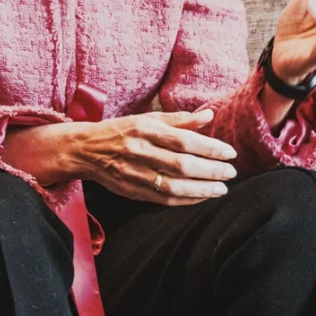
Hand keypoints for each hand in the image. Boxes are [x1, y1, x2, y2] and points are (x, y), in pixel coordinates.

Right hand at [2, 109, 236, 205]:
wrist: (84, 149)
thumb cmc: (121, 131)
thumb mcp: (147, 118)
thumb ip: (179, 120)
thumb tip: (209, 115)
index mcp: (144, 129)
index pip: (183, 140)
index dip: (209, 148)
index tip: (229, 152)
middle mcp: (138, 150)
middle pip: (181, 165)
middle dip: (210, 170)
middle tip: (230, 172)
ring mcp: (133, 173)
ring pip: (173, 186)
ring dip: (202, 189)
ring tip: (221, 189)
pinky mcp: (131, 190)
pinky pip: (163, 199)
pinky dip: (185, 200)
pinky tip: (201, 197)